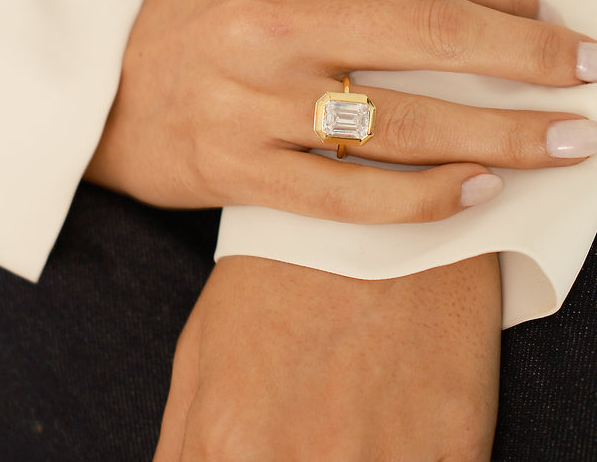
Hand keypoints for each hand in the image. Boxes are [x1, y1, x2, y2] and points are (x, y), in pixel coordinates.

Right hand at [86, 0, 596, 222]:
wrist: (109, 95)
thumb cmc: (202, 9)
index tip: (543, 8)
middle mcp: (265, 21)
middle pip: (428, 35)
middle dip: (529, 54)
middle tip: (589, 70)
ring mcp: (254, 103)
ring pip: (404, 121)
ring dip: (503, 133)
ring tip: (567, 139)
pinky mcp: (245, 173)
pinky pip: (352, 194)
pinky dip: (425, 196)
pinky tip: (481, 189)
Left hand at [153, 253, 501, 461]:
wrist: (385, 203)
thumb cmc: (285, 275)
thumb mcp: (204, 350)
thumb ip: (184, 450)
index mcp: (229, 443)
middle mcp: (303, 460)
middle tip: (309, 443)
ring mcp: (385, 459)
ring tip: (350, 428)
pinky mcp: (454, 447)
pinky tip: (394, 437)